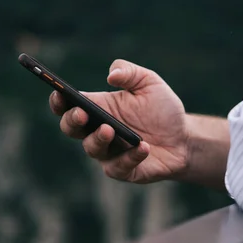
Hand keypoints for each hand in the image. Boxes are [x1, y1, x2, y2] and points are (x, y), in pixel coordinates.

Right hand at [49, 59, 188, 183]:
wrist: (184, 137)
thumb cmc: (162, 109)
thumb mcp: (149, 83)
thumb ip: (129, 73)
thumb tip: (111, 76)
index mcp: (98, 108)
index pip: (68, 105)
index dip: (59, 101)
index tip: (58, 92)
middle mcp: (98, 131)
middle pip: (71, 129)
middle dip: (72, 121)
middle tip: (82, 113)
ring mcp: (109, 153)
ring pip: (92, 149)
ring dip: (98, 139)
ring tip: (110, 129)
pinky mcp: (125, 170)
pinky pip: (119, 166)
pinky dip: (130, 157)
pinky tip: (143, 147)